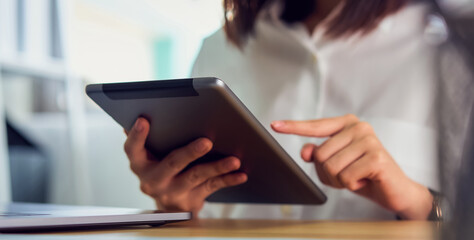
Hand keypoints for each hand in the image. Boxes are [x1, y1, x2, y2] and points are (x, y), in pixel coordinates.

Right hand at [124, 118, 247, 215]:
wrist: (169, 208)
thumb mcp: (148, 157)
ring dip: (216, 166)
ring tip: (233, 159)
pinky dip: (228, 179)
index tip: (143, 120)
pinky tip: (240, 173)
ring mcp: (173, 192)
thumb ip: (147, 139)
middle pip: (173, 163)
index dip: (136, 136)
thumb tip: (141, 114)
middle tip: (207, 142)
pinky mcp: (191, 200)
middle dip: (190, 152)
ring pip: (197, 176)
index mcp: (140, 164)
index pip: (132, 149)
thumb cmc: (160, 170)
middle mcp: (154, 180)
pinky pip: (212, 187)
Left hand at [271, 114, 432, 219]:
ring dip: (340, 181)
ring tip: (357, 177)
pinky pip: (346, 177)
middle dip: (328, 173)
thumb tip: (306, 150)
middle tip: (347, 174)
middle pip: (320, 155)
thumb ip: (319, 155)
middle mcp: (359, 127)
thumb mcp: (336, 164)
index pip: (315, 126)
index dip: (294, 127)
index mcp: (347, 124)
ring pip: (331, 167)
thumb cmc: (363, 174)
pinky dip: (352, 185)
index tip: (274, 125)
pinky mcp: (376, 157)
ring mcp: (369, 140)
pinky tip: (366, 180)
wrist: (395, 190)